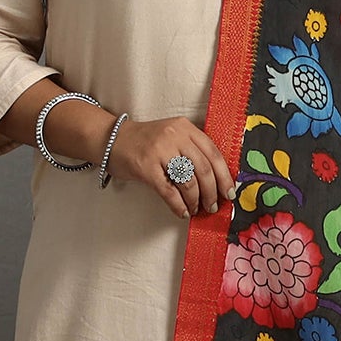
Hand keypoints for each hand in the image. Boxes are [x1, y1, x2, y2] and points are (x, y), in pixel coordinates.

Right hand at [110, 114, 238, 218]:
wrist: (112, 139)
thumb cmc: (145, 142)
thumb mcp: (172, 136)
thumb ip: (192, 151)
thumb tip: (215, 182)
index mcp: (185, 128)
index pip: (213, 153)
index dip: (224, 176)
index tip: (229, 192)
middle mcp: (174, 136)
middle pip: (203, 169)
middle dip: (211, 192)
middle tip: (212, 206)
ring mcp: (159, 151)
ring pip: (188, 181)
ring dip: (195, 200)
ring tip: (195, 209)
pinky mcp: (145, 167)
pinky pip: (168, 191)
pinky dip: (178, 205)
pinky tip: (181, 212)